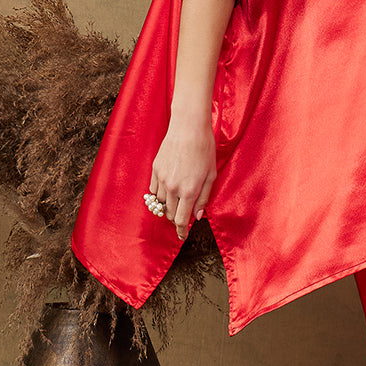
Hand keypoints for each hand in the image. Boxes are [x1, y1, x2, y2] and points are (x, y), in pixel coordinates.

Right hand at [148, 112, 216, 240]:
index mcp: (189, 191)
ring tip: (176, 204)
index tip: (182, 237)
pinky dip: (159, 196)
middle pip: (170, 214)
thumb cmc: (205, 150)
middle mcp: (173, 187)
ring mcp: (161, 178)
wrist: (188, 128)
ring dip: (168, 207)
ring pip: (160, 203)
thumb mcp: (211, 176)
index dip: (181, 231)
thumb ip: (204, 198)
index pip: (181, 220)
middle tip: (181, 221)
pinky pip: (153, 190)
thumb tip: (196, 216)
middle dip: (176, 220)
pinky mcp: (155, 169)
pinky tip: (167, 193)